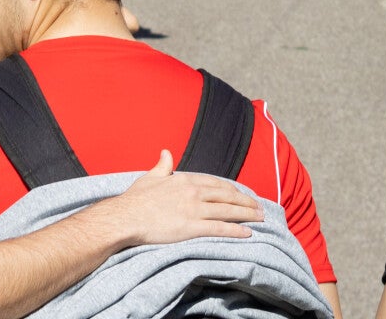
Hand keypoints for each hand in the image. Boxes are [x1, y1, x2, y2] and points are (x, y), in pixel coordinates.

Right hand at [87, 151, 260, 249]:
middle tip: (260, 207)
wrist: (126, 217)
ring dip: (247, 215)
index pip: (216, 183)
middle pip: (227, 196)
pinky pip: (219, 228)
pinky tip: (247, 233)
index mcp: (184, 180)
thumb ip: (162, 165)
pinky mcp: (192, 227)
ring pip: (228, 211)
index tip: (242, 194)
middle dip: (246, 202)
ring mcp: (194, 210)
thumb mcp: (150, 177)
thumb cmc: (135, 199)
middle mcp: (193, 192)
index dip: (232, 190)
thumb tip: (166, 152)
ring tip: (260, 218)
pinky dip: (235, 230)